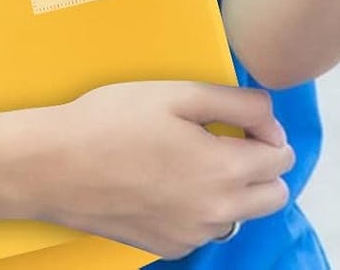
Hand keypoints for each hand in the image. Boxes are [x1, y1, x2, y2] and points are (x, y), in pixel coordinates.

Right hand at [28, 81, 293, 259]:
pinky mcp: (170, 247)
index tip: (241, 120)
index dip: (267, 132)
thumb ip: (238, 104)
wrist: (56, 165)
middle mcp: (216, 213)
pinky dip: (200, 207)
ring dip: (232, 189)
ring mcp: (193, 236)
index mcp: (223, 171)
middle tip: (224, 138)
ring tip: (191, 158)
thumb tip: (272, 121)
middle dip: (262, 165)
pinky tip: (166, 181)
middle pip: (275, 196)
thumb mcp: (178, 94)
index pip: (282, 158)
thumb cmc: (113, 120)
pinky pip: (206, 229)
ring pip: (241, 214)